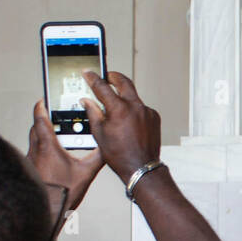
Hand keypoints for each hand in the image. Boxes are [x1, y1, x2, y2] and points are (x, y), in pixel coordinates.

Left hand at [26, 99, 103, 210]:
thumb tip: (106, 149)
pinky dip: (41, 150)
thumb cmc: (62, 194)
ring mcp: (31, 161)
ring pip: (34, 141)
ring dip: (42, 135)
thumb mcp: (86, 173)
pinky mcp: (30, 170)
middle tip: (52, 117)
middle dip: (43, 120)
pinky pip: (34, 154)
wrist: (47, 212)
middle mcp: (35, 152)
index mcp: (48, 147)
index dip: (41, 107)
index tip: (44, 101)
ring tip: (54, 137)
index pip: (40, 118)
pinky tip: (51, 157)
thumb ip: (97, 157)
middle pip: (35, 128)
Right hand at [80, 70, 160, 184]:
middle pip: (124, 82)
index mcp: (119, 109)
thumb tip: (87, 101)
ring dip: (124, 97)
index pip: (102, 87)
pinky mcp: (154, 117)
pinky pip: (141, 108)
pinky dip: (133, 110)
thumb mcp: (99, 134)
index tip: (88, 73)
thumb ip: (93, 113)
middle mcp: (135, 107)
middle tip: (107, 76)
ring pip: (133, 97)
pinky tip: (128, 121)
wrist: (141, 167)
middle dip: (114, 77)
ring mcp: (147, 111)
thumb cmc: (120, 155)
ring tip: (116, 106)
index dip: (93, 78)